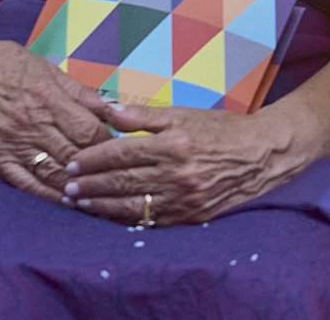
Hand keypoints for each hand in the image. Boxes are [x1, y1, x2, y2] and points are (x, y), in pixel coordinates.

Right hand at [0, 26, 110, 202]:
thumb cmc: (8, 64)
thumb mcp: (50, 70)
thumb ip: (83, 94)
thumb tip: (115, 110)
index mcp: (51, 100)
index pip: (90, 131)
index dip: (110, 144)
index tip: (121, 149)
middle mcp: (33, 125)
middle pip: (75, 155)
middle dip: (97, 168)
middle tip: (114, 175)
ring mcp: (13, 144)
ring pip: (52, 173)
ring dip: (76, 186)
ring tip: (97, 194)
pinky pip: (24, 183)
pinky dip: (46, 195)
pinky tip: (64, 202)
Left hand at [62, 104, 298, 224]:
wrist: (262, 154)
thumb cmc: (222, 129)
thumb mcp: (184, 114)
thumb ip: (144, 116)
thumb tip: (107, 109)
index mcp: (174, 143)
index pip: (122, 153)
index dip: (93, 159)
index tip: (74, 162)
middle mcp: (177, 173)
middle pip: (121, 181)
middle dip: (90, 185)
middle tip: (68, 187)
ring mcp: (184, 198)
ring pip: (130, 205)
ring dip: (100, 205)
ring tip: (80, 203)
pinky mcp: (190, 216)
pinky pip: (150, 220)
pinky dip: (126, 218)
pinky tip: (110, 214)